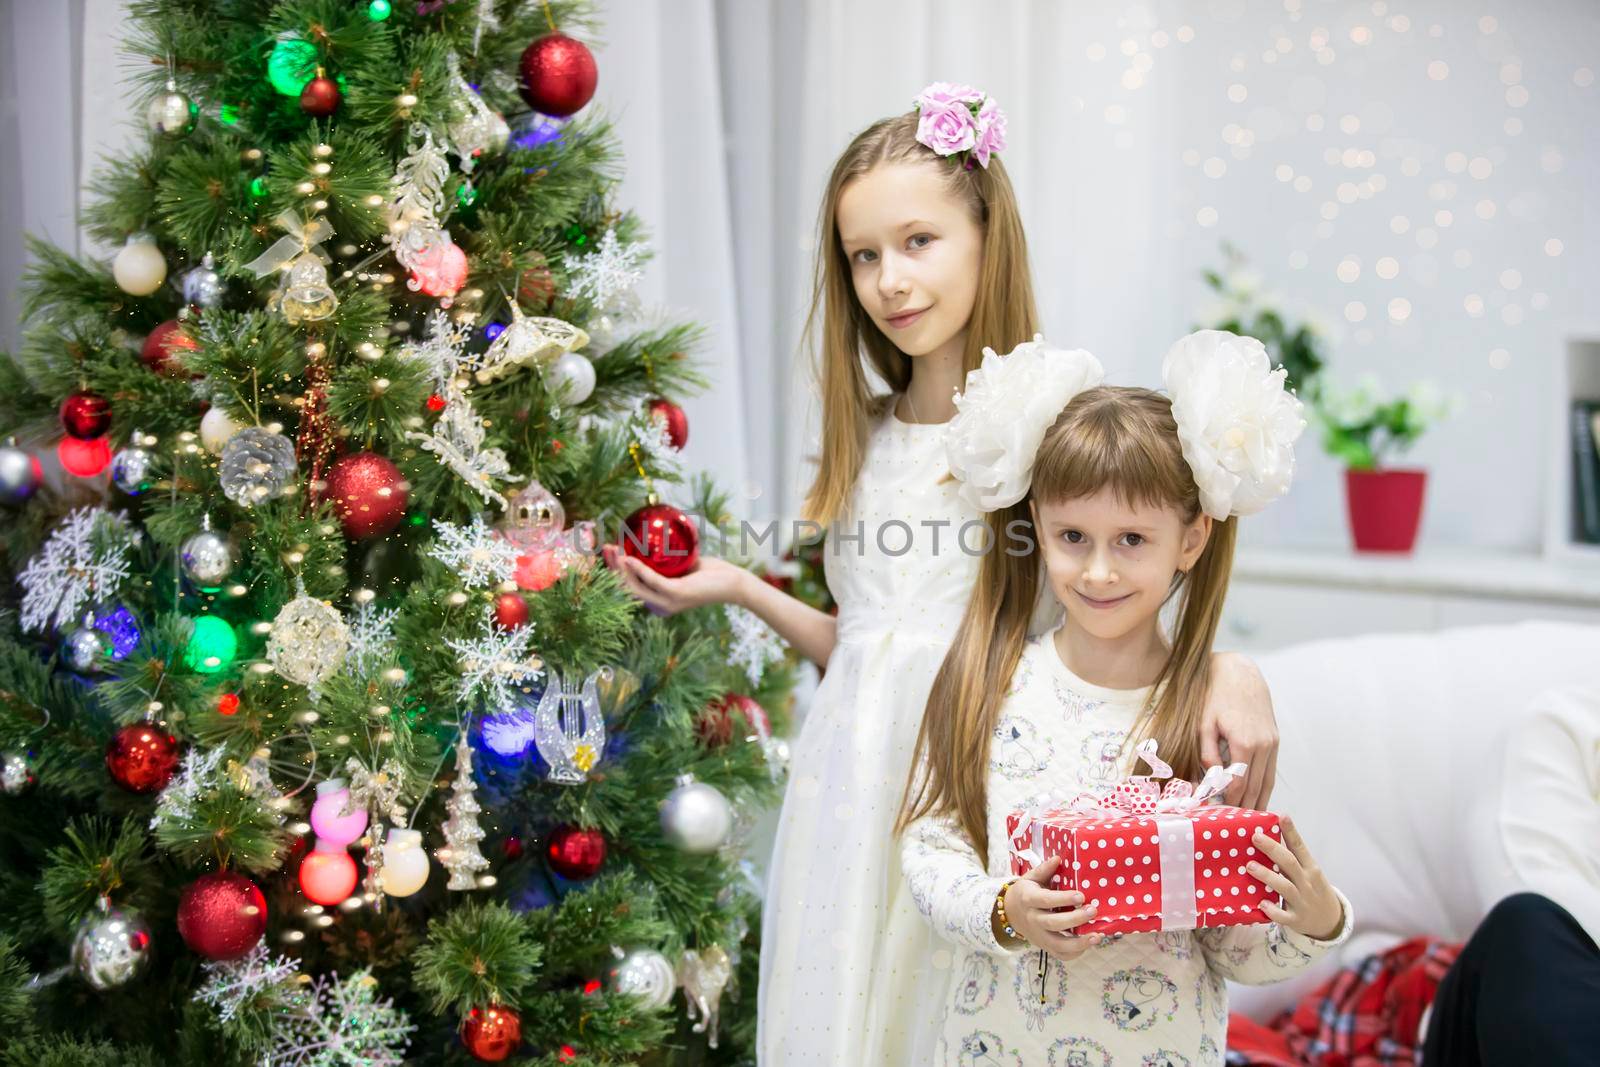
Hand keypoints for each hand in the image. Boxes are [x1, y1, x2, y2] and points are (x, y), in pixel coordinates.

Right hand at [602, 545, 751, 615]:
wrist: (733, 583)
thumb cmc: (710, 573)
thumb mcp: (684, 565)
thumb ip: (668, 560)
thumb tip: (652, 538)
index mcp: (659, 600)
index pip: (630, 586)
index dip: (615, 570)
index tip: (609, 551)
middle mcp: (660, 605)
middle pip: (627, 587)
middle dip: (612, 567)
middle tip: (606, 547)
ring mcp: (667, 602)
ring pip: (634, 586)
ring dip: (620, 567)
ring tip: (612, 550)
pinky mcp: (676, 594)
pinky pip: (651, 580)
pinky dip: (637, 569)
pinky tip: (628, 557)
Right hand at [1001, 856, 1099, 962]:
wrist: (1010, 913)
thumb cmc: (1026, 892)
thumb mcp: (1030, 878)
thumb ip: (1044, 869)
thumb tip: (1059, 858)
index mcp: (1029, 899)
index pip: (1046, 900)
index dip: (1063, 899)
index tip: (1081, 895)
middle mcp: (1033, 920)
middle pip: (1053, 923)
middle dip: (1075, 919)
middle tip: (1093, 910)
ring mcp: (1039, 936)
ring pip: (1058, 945)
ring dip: (1079, 943)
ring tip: (1097, 936)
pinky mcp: (1045, 946)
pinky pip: (1060, 955)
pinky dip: (1075, 953)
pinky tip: (1089, 943)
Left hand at [1202, 652, 1278, 809]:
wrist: (1241, 673)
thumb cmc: (1216, 696)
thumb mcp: (1204, 722)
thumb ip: (1207, 751)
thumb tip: (1210, 777)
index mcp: (1244, 743)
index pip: (1237, 784)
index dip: (1227, 802)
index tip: (1218, 815)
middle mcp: (1263, 746)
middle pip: (1254, 787)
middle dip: (1244, 809)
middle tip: (1234, 827)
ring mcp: (1272, 744)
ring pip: (1267, 782)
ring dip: (1258, 803)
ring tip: (1249, 822)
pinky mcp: (1275, 740)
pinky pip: (1271, 771)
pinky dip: (1265, 788)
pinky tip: (1258, 799)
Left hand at [1247, 816, 1344, 941]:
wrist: (1329, 921)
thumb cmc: (1311, 889)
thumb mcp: (1308, 872)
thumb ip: (1291, 857)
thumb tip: (1268, 834)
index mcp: (1310, 868)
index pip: (1300, 847)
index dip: (1291, 832)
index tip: (1282, 816)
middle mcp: (1307, 883)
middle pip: (1290, 863)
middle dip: (1273, 849)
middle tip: (1255, 837)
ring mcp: (1302, 901)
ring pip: (1285, 887)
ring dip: (1268, 876)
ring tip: (1250, 866)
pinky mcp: (1296, 919)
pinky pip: (1284, 916)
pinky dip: (1273, 911)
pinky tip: (1261, 904)